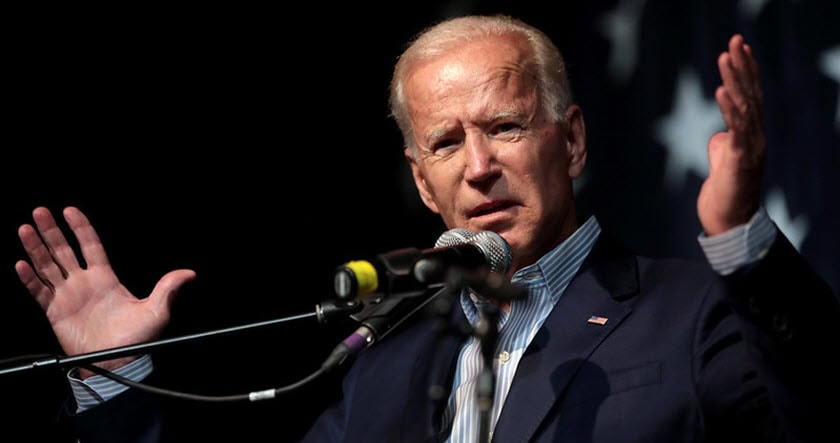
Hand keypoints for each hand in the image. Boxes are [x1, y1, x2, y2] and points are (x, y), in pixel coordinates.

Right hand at [15, 206, 195, 377]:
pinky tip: (21, 264)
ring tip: (25, 229)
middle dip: (52, 231)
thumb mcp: (157, 310)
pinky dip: (29, 279)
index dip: (80, 228)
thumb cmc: (137, 338)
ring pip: (48, 266)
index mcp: (106, 278)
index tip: (70, 210)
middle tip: (40, 212)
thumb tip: (189, 274)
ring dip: (35, 248)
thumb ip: (168, 288)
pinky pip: (39, 291)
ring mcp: (68, 296)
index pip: (91, 246)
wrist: (118, 362)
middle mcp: (84, 283)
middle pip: (64, 251)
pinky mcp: (55, 312)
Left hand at [698, 34, 766, 235]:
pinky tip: (720, 90)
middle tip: (735, 40)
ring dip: (734, 80)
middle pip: (751, 93)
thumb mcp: (724, 160)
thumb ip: (725, 143)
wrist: (729, 222)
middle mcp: (756, 136)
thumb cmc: (726, 192)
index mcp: (751, 134)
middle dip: (742, 66)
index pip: (751, 95)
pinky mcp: (741, 159)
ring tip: (725, 57)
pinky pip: (736, 128)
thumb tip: (720, 135)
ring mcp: (751, 147)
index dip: (746, 71)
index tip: (739, 48)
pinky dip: (729, 108)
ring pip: (744, 106)